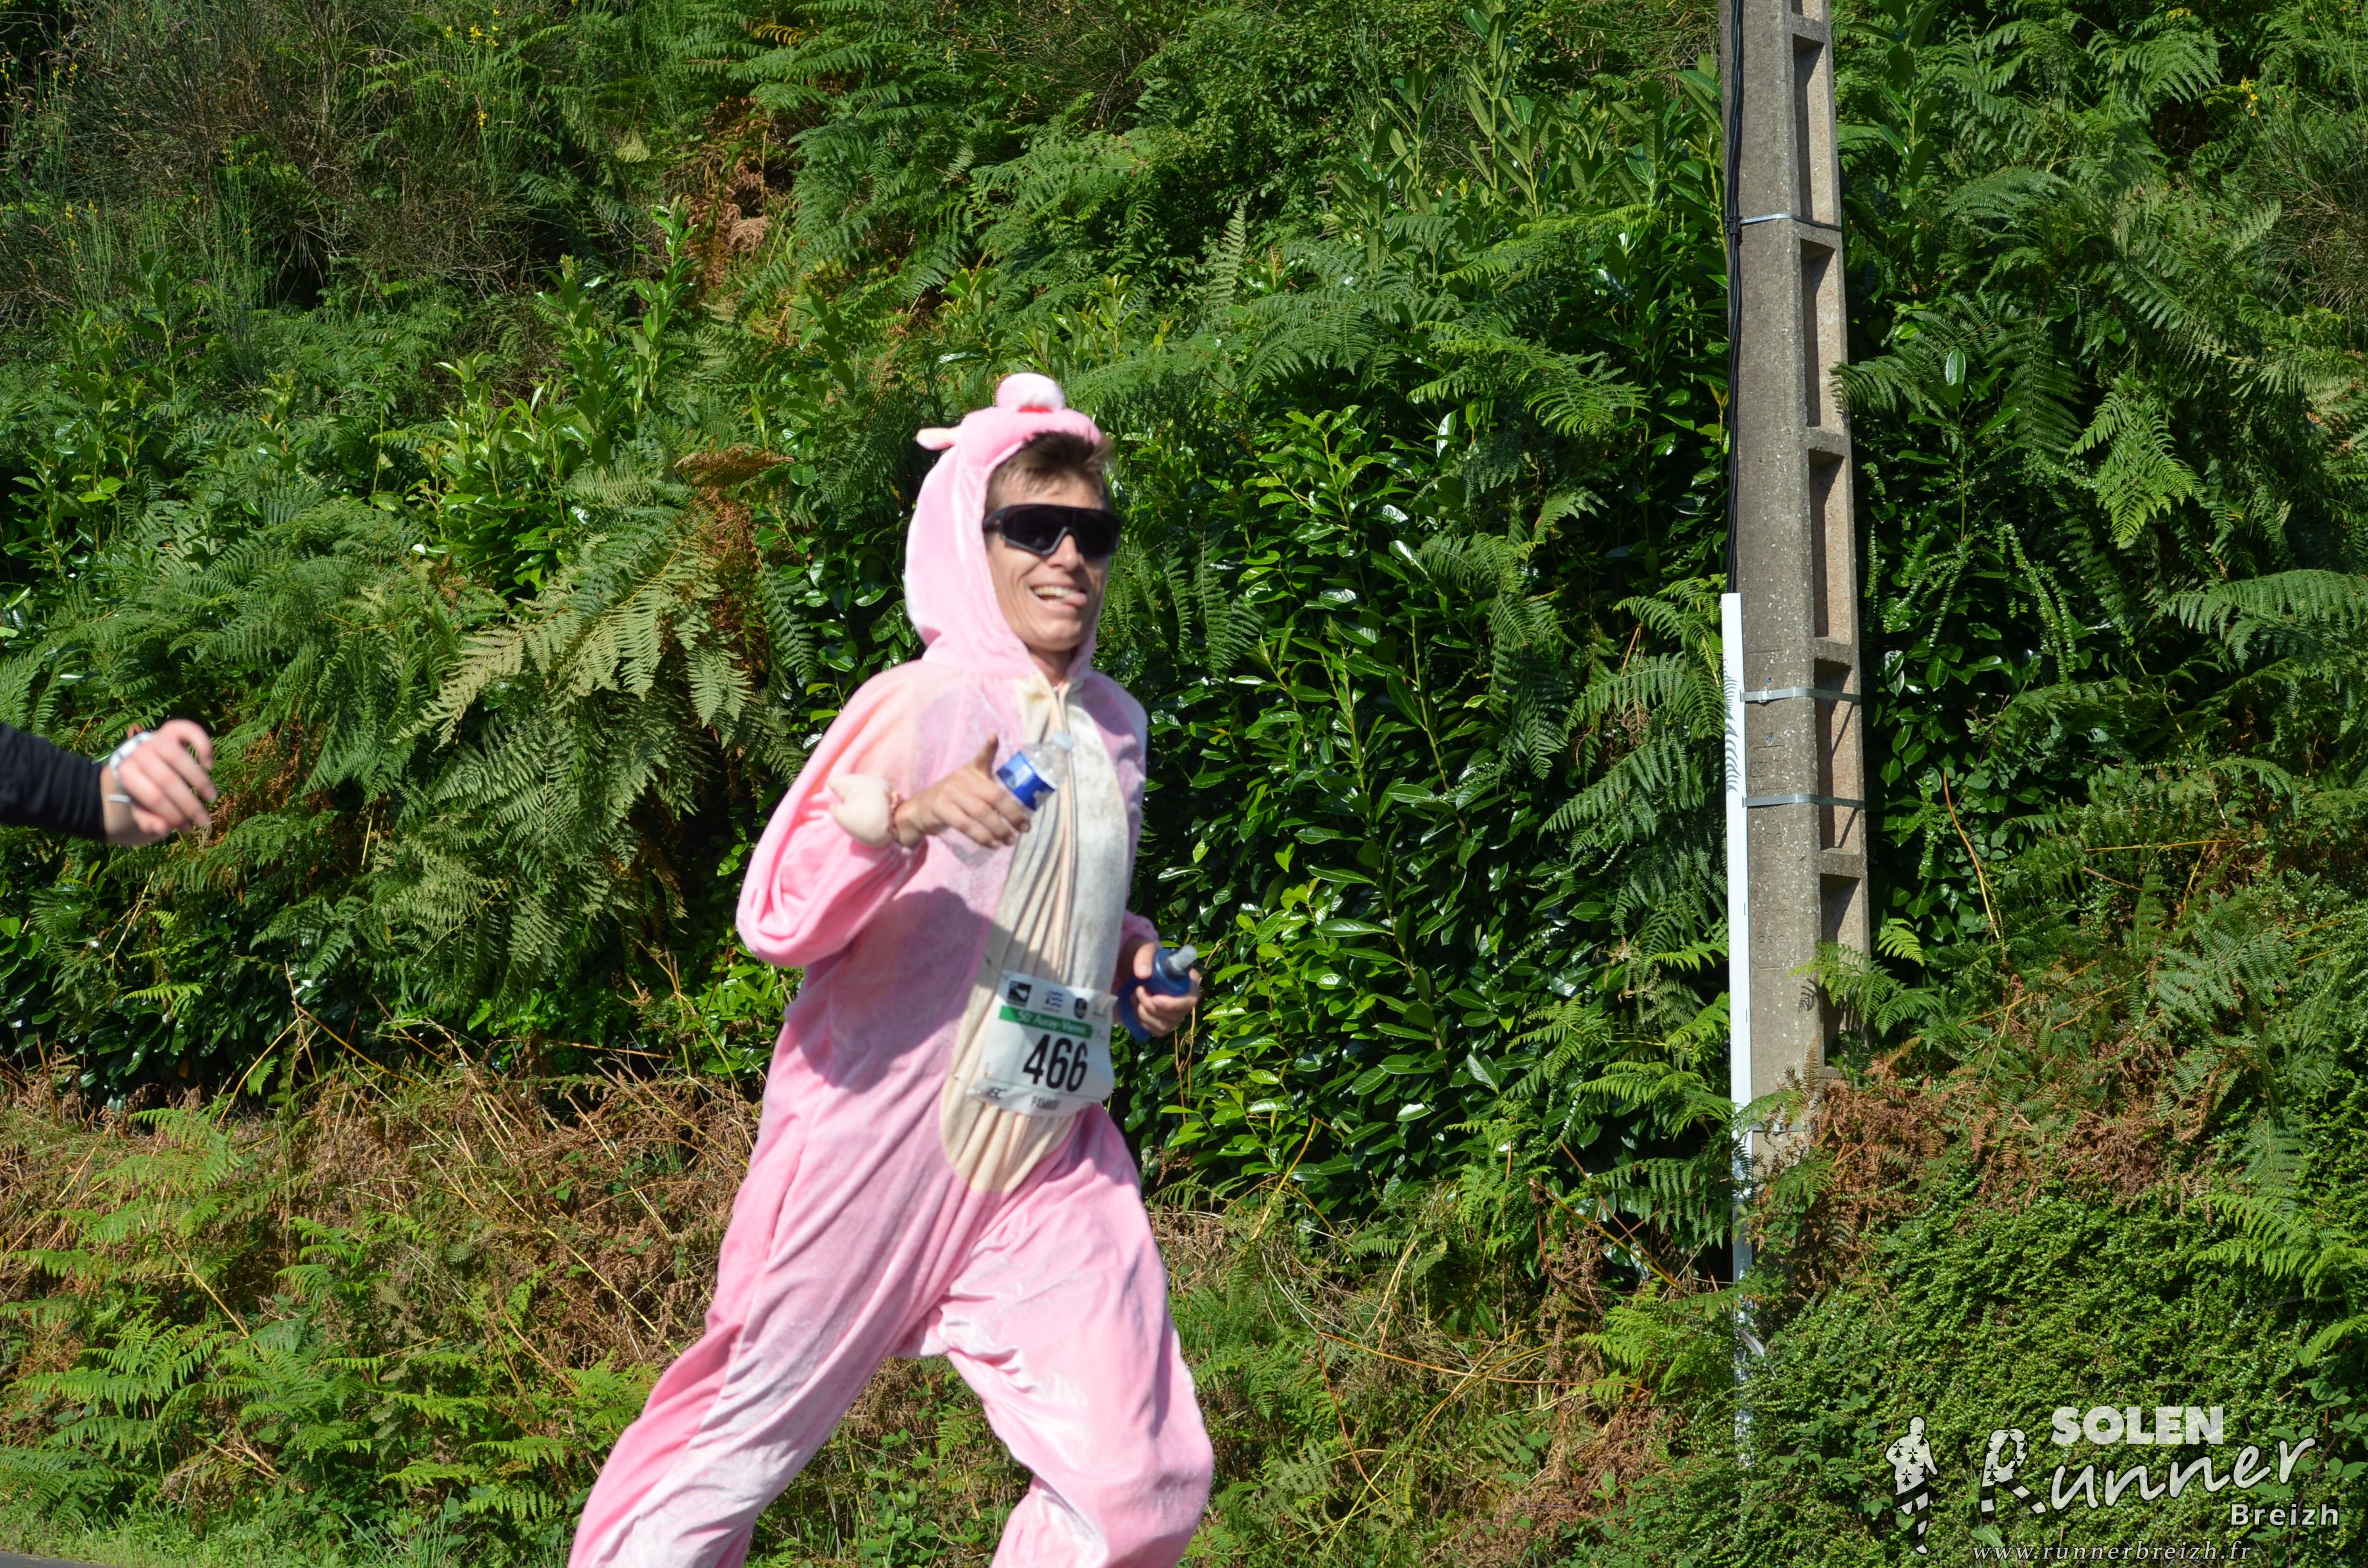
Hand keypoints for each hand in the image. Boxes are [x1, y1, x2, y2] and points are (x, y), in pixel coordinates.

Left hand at [101, 719, 218, 845]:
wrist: (134, 765)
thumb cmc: (139, 792)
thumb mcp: (137, 810)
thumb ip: (147, 821)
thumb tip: (163, 828)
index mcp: (124, 773)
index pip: (153, 797)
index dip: (173, 814)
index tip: (187, 828)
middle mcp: (136, 752)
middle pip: (168, 780)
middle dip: (189, 804)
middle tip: (204, 821)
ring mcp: (155, 738)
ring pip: (180, 758)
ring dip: (200, 781)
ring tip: (211, 798)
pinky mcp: (171, 729)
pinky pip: (190, 730)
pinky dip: (204, 746)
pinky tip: (209, 765)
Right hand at [890, 738, 1031, 850]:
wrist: (920, 809)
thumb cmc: (954, 799)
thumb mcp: (969, 787)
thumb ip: (990, 791)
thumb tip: (1022, 812)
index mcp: (971, 771)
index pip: (981, 757)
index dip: (988, 748)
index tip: (993, 738)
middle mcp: (961, 778)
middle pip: (993, 795)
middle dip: (1013, 813)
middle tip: (1025, 828)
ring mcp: (949, 792)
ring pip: (981, 812)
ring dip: (999, 829)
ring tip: (1010, 840)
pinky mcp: (940, 808)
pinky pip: (966, 825)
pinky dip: (983, 837)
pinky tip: (993, 844)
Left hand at [1120, 936, 1201, 1037]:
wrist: (1132, 969)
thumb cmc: (1144, 957)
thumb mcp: (1143, 948)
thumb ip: (1144, 956)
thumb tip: (1143, 975)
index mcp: (1188, 980)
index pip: (1191, 998)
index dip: (1175, 1003)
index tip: (1155, 998)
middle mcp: (1185, 999)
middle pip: (1177, 1015)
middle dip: (1153, 1007)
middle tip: (1138, 991)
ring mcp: (1175, 1013)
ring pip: (1166, 1025)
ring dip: (1145, 1013)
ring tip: (1134, 996)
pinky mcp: (1164, 1022)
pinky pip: (1157, 1031)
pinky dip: (1144, 1022)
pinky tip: (1136, 1007)